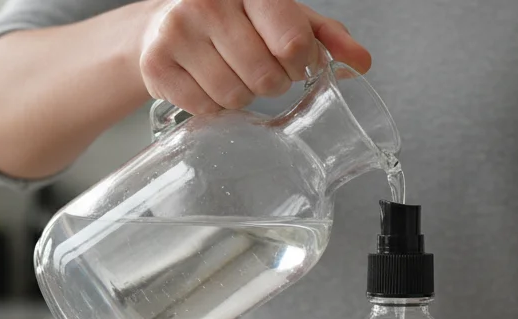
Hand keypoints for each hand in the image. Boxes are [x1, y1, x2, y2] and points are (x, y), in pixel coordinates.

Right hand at [138, 0, 371, 113]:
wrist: (165, 24)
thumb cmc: (235, 21)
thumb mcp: (284, 18)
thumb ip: (326, 37)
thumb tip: (361, 62)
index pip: (292, 41)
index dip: (301, 63)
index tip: (295, 61)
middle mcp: (207, 1)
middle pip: (265, 76)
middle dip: (272, 83)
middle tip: (260, 70)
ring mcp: (176, 31)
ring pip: (235, 96)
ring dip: (243, 96)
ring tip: (232, 74)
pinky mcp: (156, 65)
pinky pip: (206, 108)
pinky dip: (214, 106)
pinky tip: (207, 83)